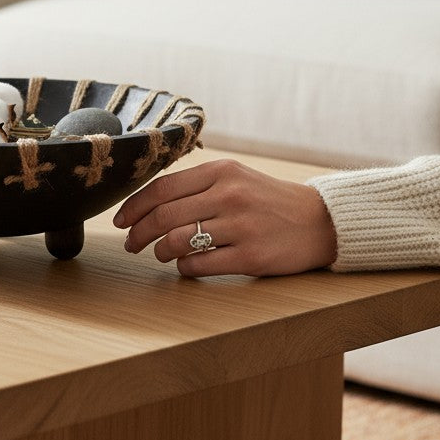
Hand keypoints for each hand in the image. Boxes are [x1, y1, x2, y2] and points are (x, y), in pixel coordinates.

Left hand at [113, 159, 337, 276]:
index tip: (119, 221)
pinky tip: (186, 265)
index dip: (133, 207)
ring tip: (159, 255)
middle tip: (131, 244)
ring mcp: (240, 226)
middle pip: (163, 216)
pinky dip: (183, 268)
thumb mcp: (235, 178)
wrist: (320, 221)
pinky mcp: (250, 256)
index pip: (162, 188)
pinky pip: (199, 264)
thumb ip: (196, 185)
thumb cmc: (268, 200)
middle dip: (138, 233)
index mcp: (221, 171)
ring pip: (176, 241)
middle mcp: (229, 195)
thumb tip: (146, 204)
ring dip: (159, 252)